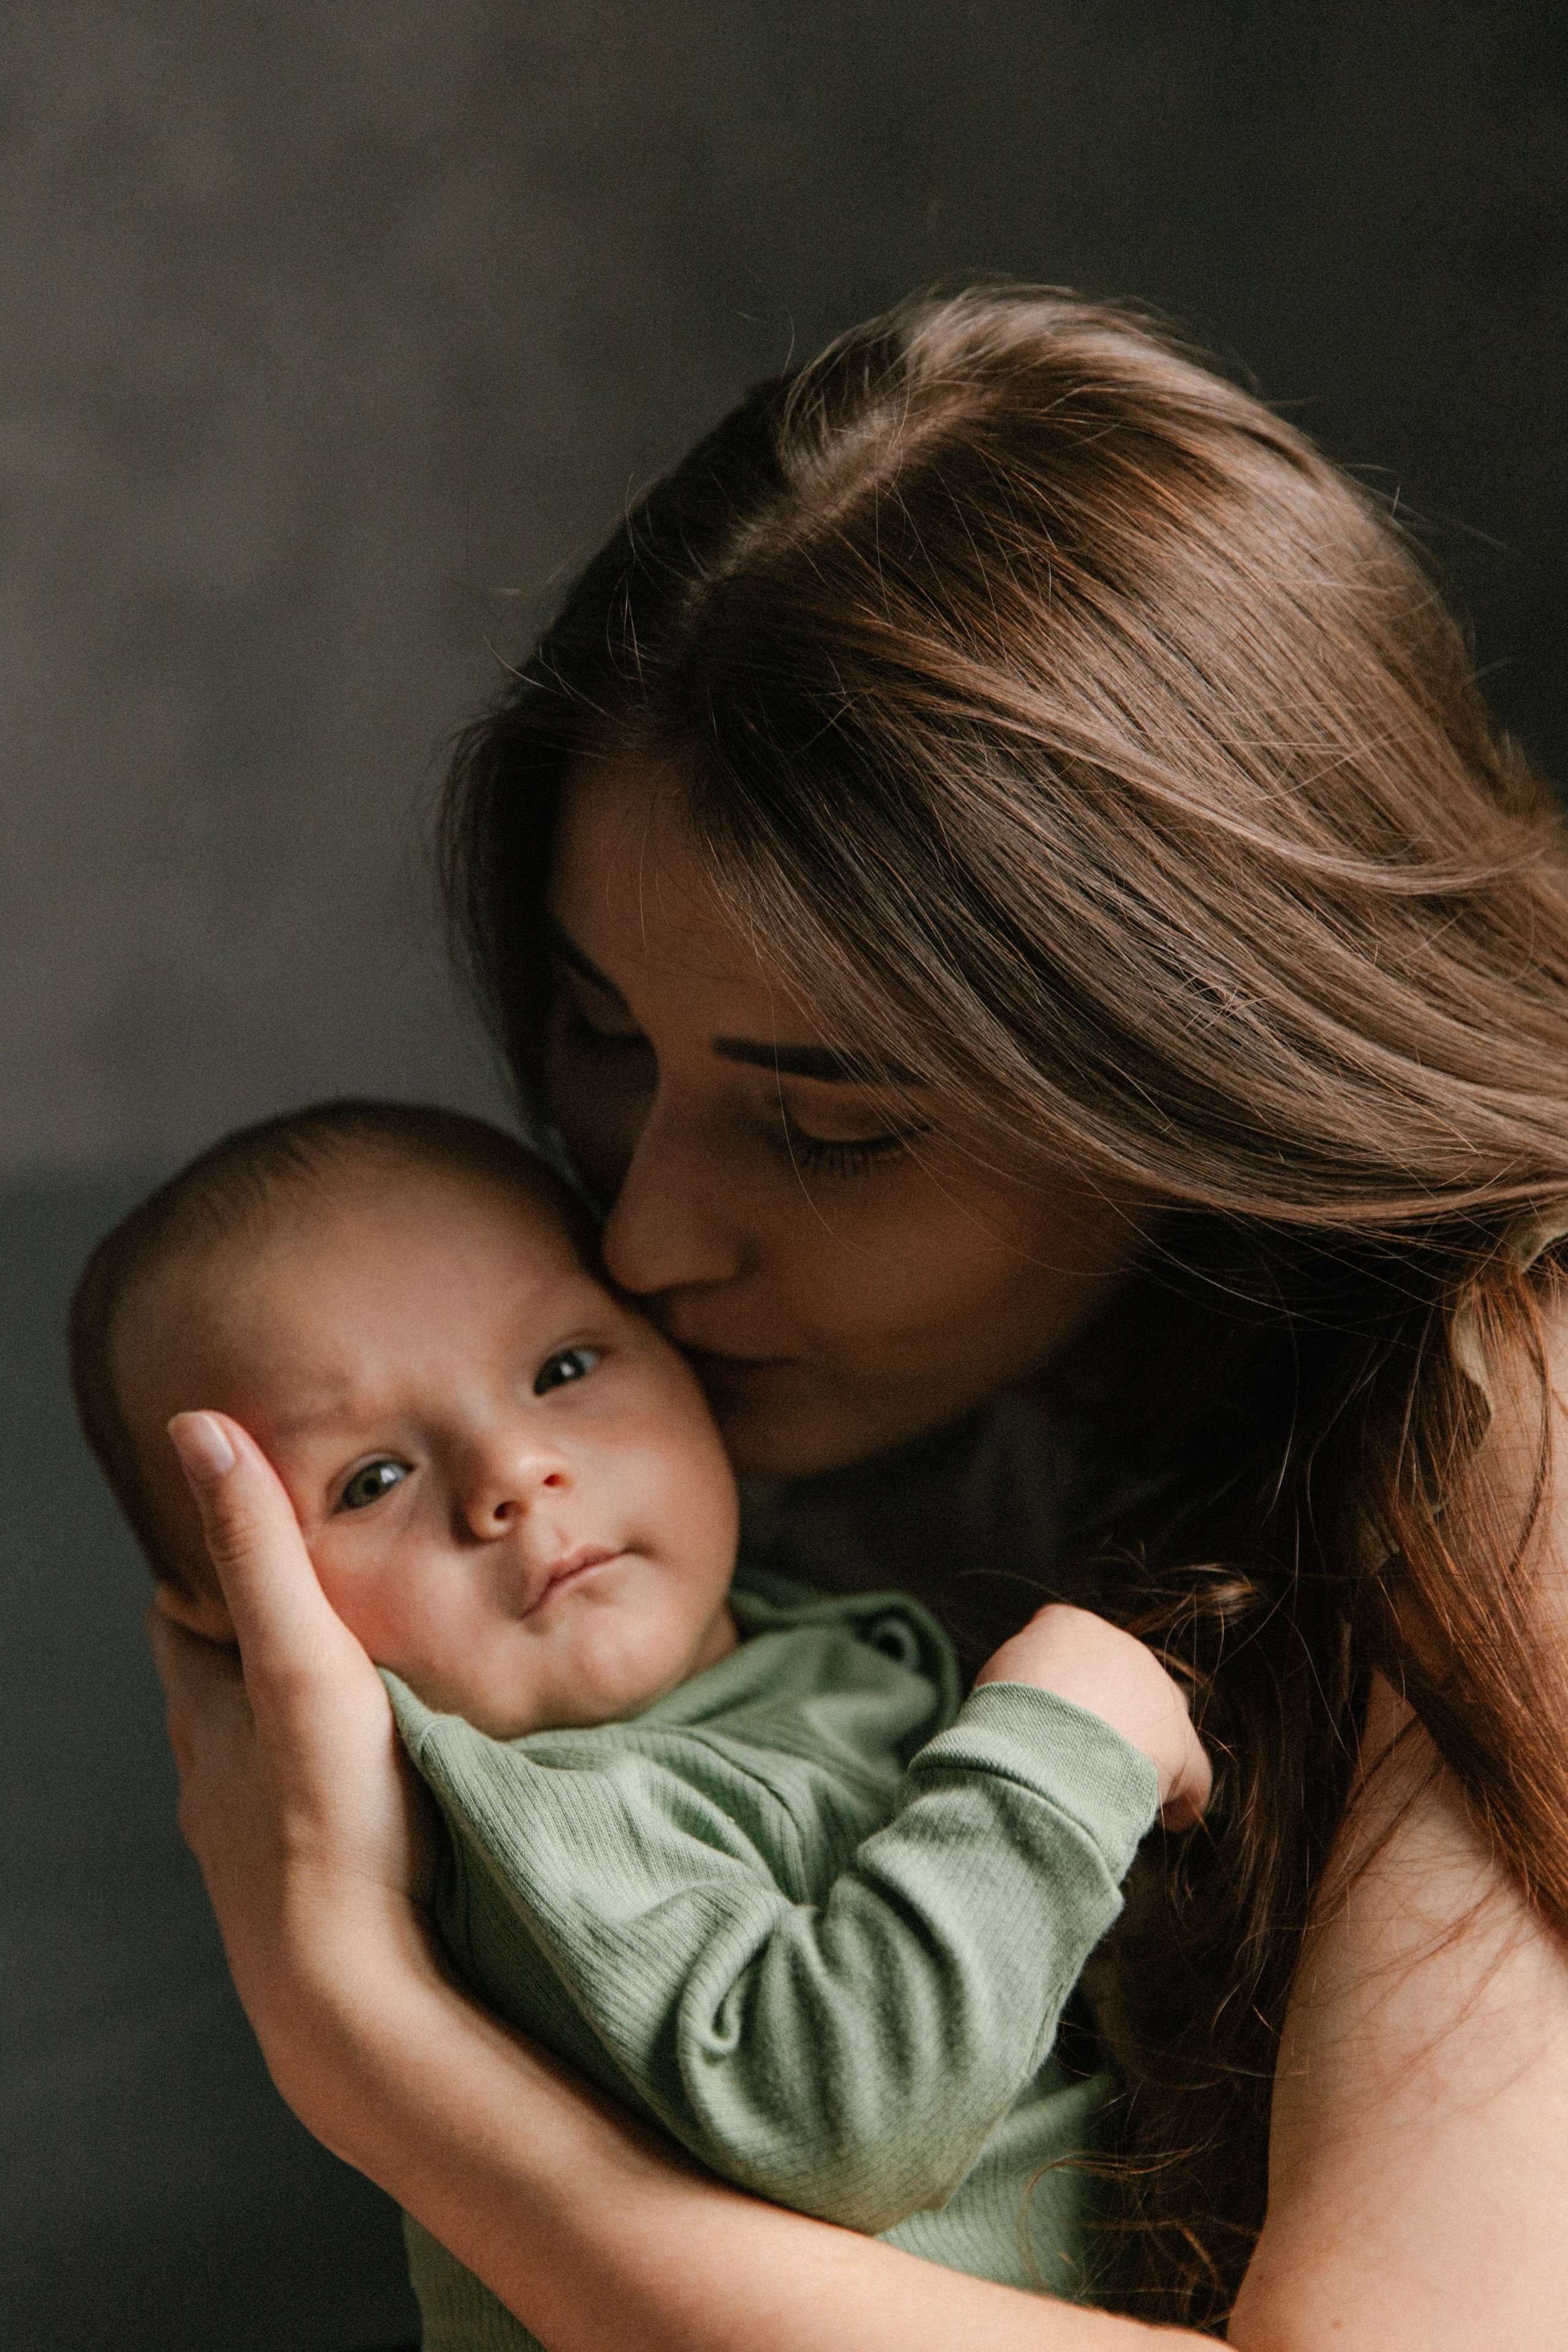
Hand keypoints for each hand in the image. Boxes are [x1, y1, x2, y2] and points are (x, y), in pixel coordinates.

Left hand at [150, 1410, 435, 2127]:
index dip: (212, 1565)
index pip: (183, 1613)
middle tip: (323, 1596)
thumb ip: (260, 1547)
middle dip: (255, 1641)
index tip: (260, 1526)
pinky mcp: (302, 1902)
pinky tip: (379, 1795)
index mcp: (207, 1711)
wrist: (356, 1995)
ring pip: (258, 1762)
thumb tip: (199, 1425)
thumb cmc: (331, 1822)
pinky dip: (328, 1794)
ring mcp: (250, 1850)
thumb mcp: (300, 1660)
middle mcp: (211, 1781)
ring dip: (292, 1725)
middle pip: (217, 1687)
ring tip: (358, 1690)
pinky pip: (304, 1825)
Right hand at [974, 1603, 1211, 1828]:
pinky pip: (1191, 1773)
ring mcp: (1158, 1695)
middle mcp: (1123, 1650)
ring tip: (1110, 1792)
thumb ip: (1018, 1683)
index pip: (1073, 1647)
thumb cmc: (1006, 1716)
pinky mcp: (1182, 1746)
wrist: (1042, 1746)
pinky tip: (1168, 1819)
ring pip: (1159, 1724)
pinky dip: (1180, 1797)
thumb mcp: (995, 1681)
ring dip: (1140, 1755)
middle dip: (1106, 1718)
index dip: (1062, 1689)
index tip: (1050, 1719)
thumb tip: (1023, 1705)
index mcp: (1071, 1628)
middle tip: (1078, 1758)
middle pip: (1121, 1684)